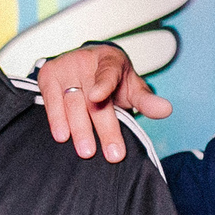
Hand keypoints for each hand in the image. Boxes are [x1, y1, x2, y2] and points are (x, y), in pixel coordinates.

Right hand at [36, 44, 172, 162]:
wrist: (84, 64)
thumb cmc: (111, 80)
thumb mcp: (130, 87)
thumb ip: (145, 100)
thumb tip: (166, 110)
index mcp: (111, 61)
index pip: (108, 73)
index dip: (103, 85)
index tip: (97, 97)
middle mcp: (86, 61)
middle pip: (94, 100)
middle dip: (105, 128)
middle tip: (114, 154)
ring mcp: (66, 67)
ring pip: (73, 103)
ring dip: (80, 130)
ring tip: (87, 152)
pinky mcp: (49, 75)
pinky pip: (51, 102)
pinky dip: (56, 120)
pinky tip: (62, 136)